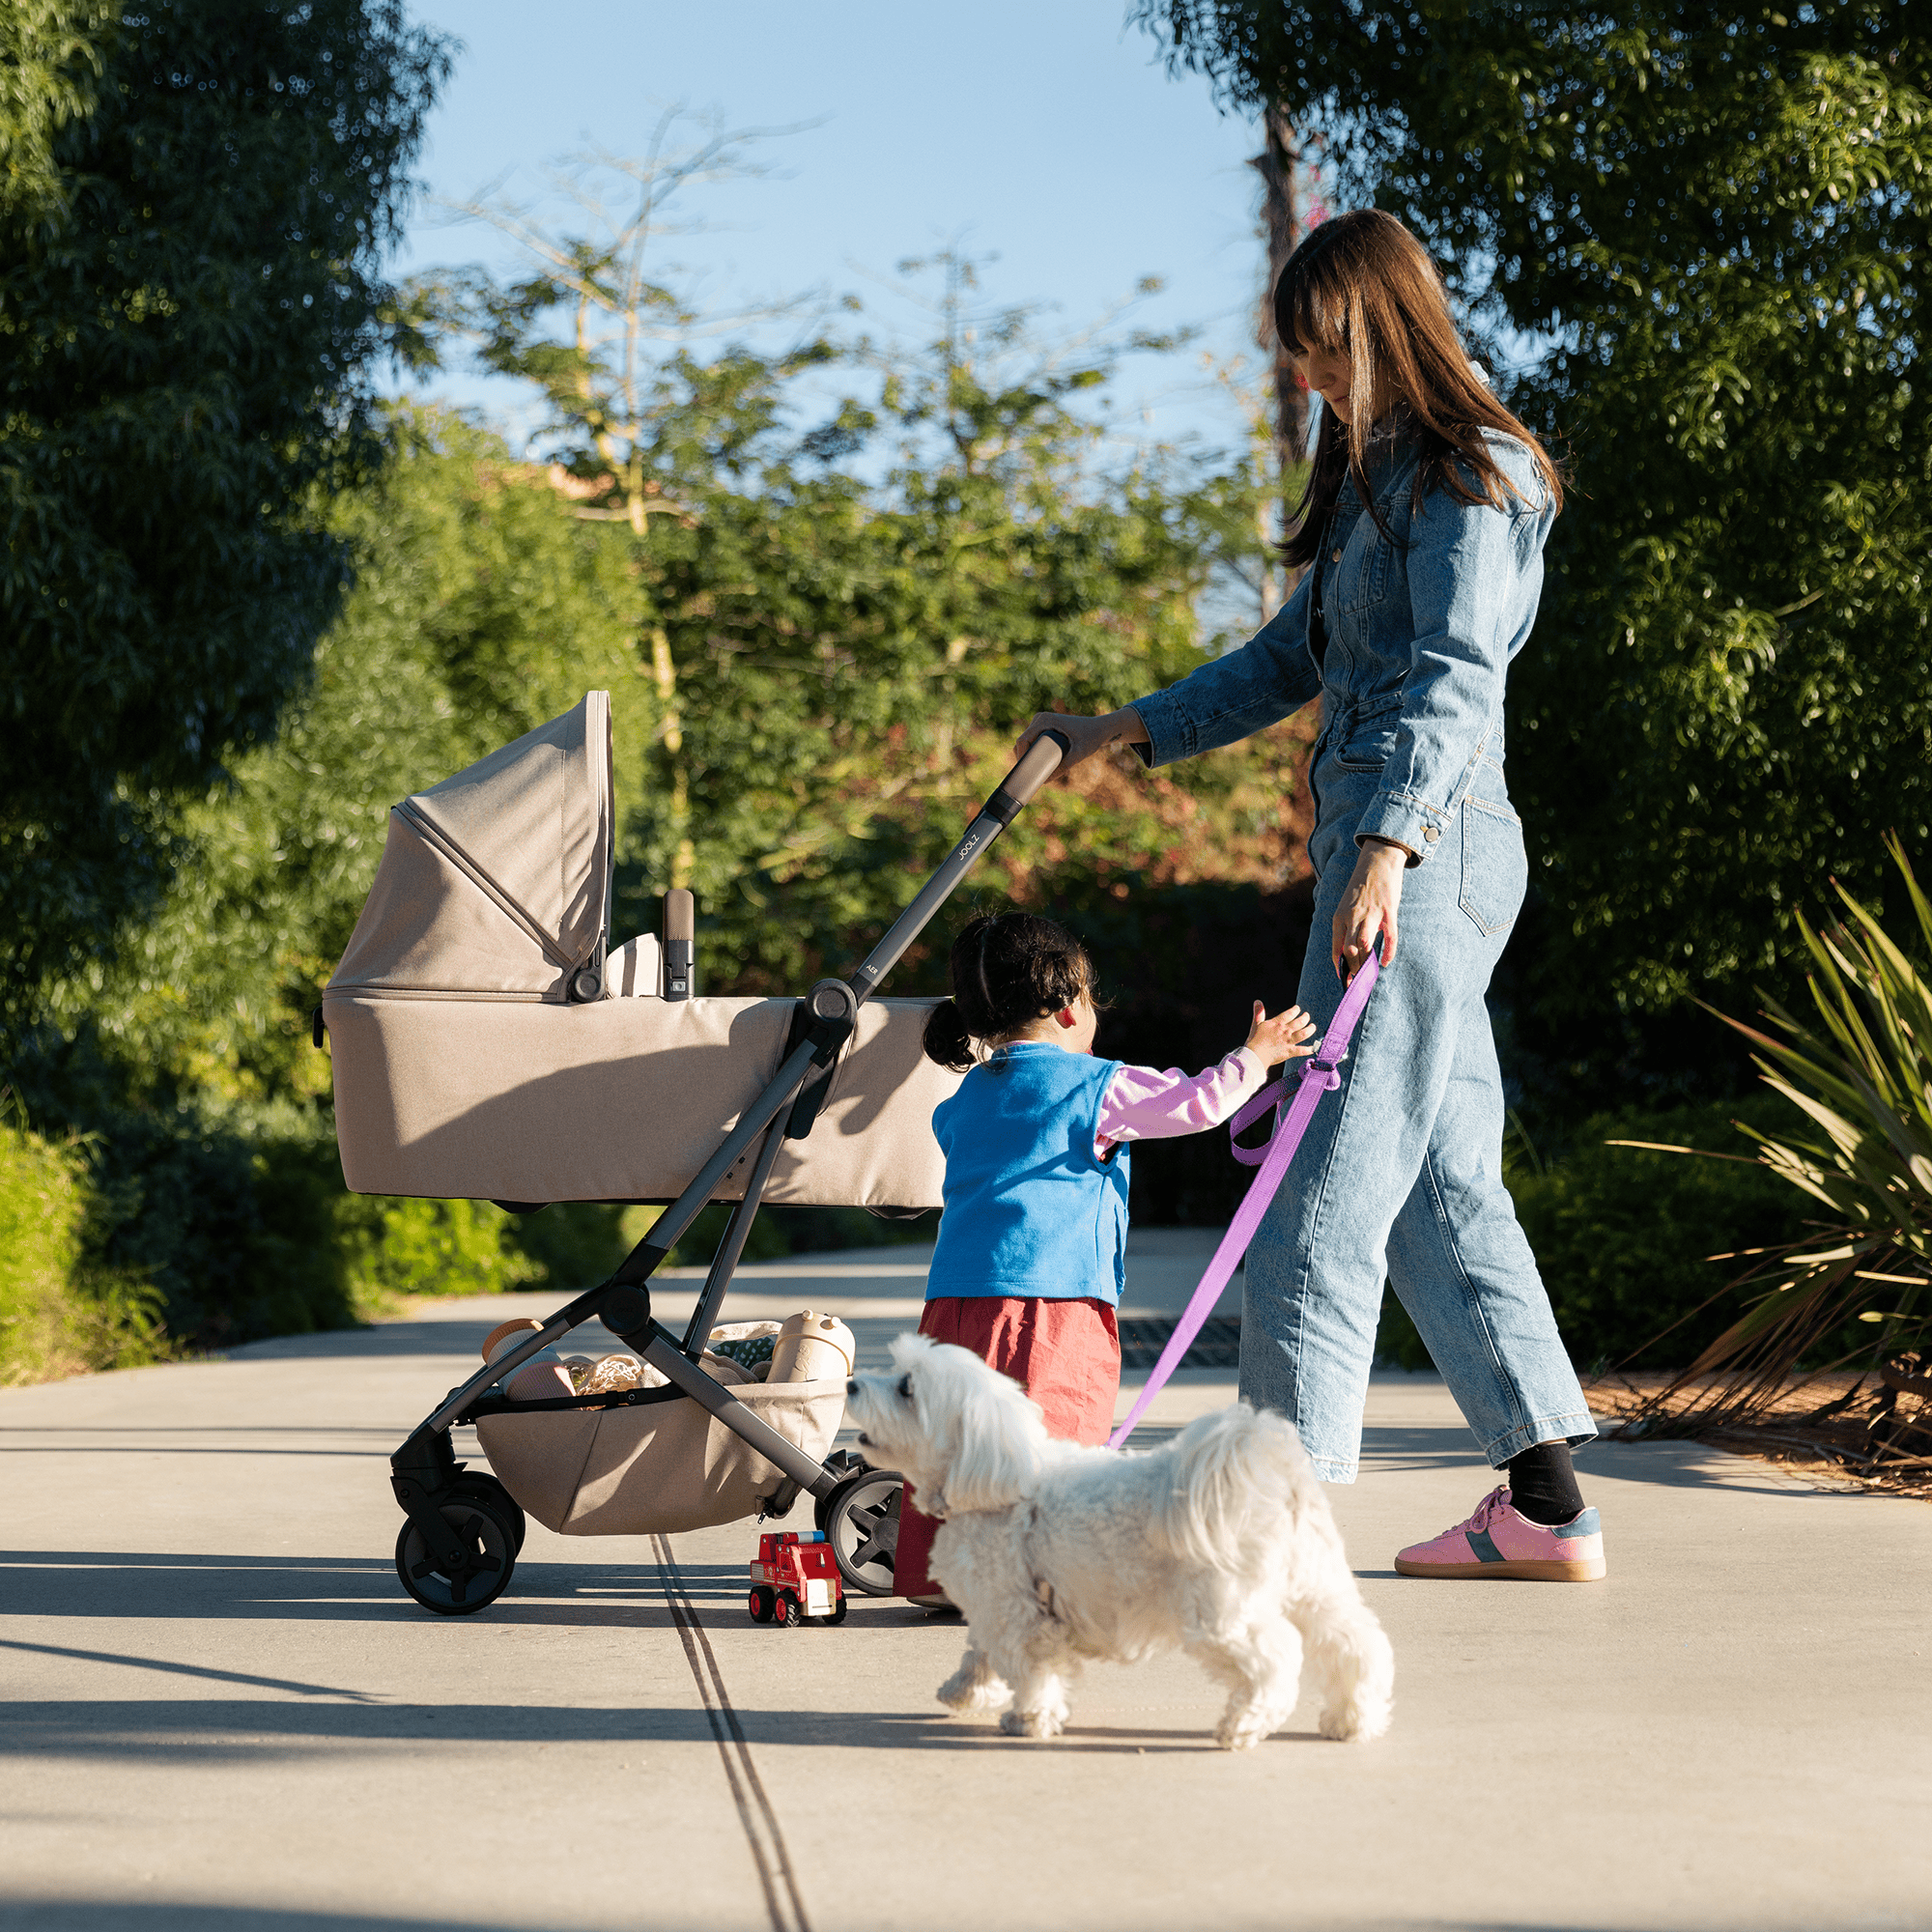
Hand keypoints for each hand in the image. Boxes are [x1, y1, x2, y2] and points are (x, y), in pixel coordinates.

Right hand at [1014, 707, 1148, 772]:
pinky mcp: (1044, 728)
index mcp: (1044, 720)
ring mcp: (1041, 723)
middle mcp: (1039, 719)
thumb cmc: (1092, 737)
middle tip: (1033, 777)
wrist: (1101, 728)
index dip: (1020, 758)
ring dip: (1028, 758)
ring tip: (1036, 773)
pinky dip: (1033, 754)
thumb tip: (1045, 781)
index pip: (1022, 741)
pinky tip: (1038, 767)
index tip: (1026, 774)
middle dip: (1024, 760)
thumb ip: (1064, 767)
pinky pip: (1032, 742)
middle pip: (1022, 743)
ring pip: (1026, 744)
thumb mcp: (1079, 753)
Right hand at [1245, 999, 1316, 1068]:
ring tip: (1312, 1027)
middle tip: (1307, 1016)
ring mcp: (1288, 1041)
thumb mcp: (1256, 1024)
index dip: (1295, 1010)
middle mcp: (1285, 1031)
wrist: (1255, 1055)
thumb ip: (1258, 1012)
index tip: (1298, 1009)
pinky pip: (1302, 1050)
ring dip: (1310, 1030)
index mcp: (1277, 1023)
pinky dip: (1309, 1049)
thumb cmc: (1254, 1040)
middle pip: (1300, 1022)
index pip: (1290, 1013)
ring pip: (1304, 1033)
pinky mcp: (1289, 1052)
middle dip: (1305, 1018)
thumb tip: (1257, 1001)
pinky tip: (1313, 1048)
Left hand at [1332, 839, 1408, 978]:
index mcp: (1339, 918)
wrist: (1377, 860)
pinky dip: (1387, 952)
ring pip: (1365, 945)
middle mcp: (1352, 917)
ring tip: (1369, 975)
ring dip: (1366, 963)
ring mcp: (1370, 914)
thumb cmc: (1362, 887)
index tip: (1345, 981)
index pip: (1336, 949)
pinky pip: (1388, 936)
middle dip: (1353, 970)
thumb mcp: (1347, 906)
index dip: (1340, 968)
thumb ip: (1348, 926)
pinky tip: (1384, 962)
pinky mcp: (1388, 911)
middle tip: (1358, 983)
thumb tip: (1352, 950)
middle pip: (1349, 951)